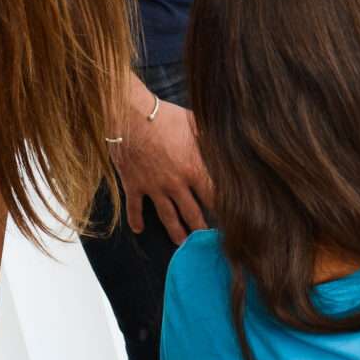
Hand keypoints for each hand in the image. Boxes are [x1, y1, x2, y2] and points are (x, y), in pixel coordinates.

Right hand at [116, 95, 211, 242]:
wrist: (130, 115)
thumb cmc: (164, 115)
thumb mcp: (193, 123)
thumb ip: (207, 136)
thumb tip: (223, 140)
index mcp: (193, 168)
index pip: (213, 195)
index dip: (222, 209)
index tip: (229, 220)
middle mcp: (175, 183)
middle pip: (192, 213)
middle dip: (201, 229)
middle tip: (207, 242)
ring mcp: (154, 187)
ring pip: (167, 216)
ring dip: (175, 232)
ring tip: (181, 244)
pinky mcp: (134, 185)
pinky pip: (135, 207)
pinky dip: (136, 219)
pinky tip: (139, 229)